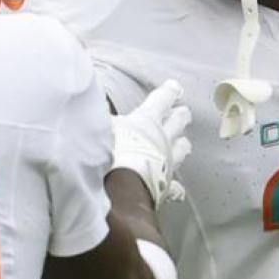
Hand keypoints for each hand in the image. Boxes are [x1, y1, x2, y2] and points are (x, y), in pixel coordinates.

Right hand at [111, 81, 192, 204]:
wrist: (118, 190)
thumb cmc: (108, 154)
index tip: (174, 87)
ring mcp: (168, 162)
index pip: (161, 100)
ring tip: (184, 143)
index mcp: (147, 120)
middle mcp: (162, 138)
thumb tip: (94, 111)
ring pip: (182, 149)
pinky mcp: (166, 185)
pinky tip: (177, 190)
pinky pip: (175, 186)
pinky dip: (175, 187)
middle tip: (183, 112)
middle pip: (178, 122)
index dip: (168, 93)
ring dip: (182, 145)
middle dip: (180, 116)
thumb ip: (103, 120)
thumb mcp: (101, 127)